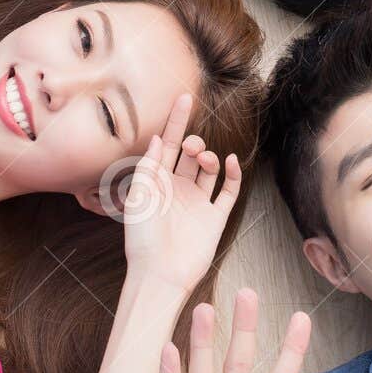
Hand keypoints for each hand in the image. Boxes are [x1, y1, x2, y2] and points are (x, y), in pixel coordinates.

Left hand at [120, 95, 242, 294]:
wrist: (159, 275)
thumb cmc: (142, 239)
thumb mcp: (139, 197)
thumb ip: (149, 166)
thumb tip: (160, 138)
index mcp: (157, 181)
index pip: (169, 144)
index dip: (177, 120)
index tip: (184, 97)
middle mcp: (178, 189)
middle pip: (191, 154)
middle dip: (194, 142)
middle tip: (194, 148)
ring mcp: (198, 202)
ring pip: (210, 168)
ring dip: (211, 157)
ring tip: (206, 159)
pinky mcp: (215, 216)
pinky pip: (228, 190)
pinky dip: (232, 175)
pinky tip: (230, 163)